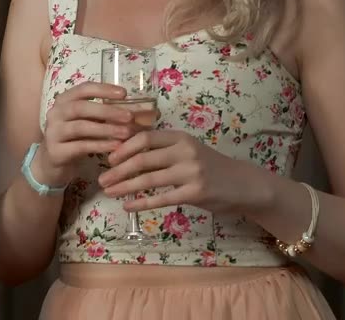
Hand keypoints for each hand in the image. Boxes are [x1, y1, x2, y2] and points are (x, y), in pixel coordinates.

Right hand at [38, 82, 133, 186]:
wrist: (51, 164)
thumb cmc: (73, 138)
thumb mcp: (84, 122)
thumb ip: (100, 114)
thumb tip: (133, 109)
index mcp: (63, 101)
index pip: (83, 89)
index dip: (103, 89)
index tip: (124, 93)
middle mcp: (55, 114)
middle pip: (81, 107)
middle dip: (107, 111)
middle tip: (129, 116)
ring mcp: (53, 133)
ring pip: (81, 127)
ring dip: (106, 129)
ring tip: (126, 133)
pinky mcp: (56, 151)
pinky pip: (81, 146)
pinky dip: (100, 145)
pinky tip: (116, 147)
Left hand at [97, 129, 269, 215]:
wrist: (243, 184)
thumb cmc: (210, 166)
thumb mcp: (187, 150)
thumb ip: (162, 149)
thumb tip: (125, 149)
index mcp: (180, 137)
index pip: (145, 137)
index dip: (123, 147)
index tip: (108, 157)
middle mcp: (185, 151)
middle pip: (143, 158)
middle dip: (118, 170)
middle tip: (101, 179)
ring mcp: (191, 172)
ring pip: (149, 179)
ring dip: (125, 186)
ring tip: (109, 192)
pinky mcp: (196, 193)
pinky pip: (162, 198)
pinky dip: (142, 203)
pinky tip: (128, 206)